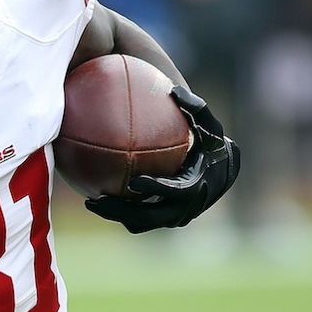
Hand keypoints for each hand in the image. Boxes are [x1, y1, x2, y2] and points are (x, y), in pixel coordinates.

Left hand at [85, 87, 240, 233]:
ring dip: (116, 215)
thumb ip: (195, 109)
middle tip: (98, 200)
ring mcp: (172, 218)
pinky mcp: (162, 219)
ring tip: (91, 202)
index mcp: (196, 187)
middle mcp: (183, 209)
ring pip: (139, 222)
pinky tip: (99, 199)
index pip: (174, 192)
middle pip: (149, 216)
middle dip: (122, 210)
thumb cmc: (212, 144)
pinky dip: (120, 213)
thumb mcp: (209, 126)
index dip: (155, 189)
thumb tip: (174, 89)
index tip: (134, 182)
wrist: (220, 172)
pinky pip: (137, 220)